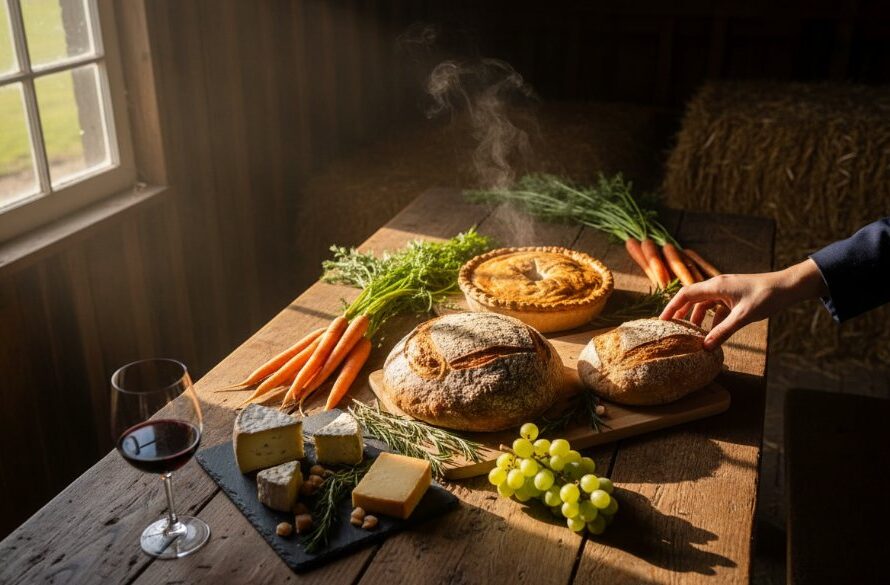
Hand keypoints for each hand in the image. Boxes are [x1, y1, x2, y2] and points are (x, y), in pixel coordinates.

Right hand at [659, 259, 827, 349]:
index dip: (672, 307)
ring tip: (691, 334)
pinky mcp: (734, 296)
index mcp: (716, 286)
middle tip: (671, 329)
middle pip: (691, 298)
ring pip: (704, 304)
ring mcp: (726, 290)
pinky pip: (716, 307)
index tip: (662, 321)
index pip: (685, 294)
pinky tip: (712, 332)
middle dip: (680, 313)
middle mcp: (717, 285)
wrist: (788, 287)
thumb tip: (705, 347)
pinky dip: (711, 319)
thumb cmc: (767, 296)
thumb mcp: (743, 317)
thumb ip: (723, 331)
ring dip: (696, 317)